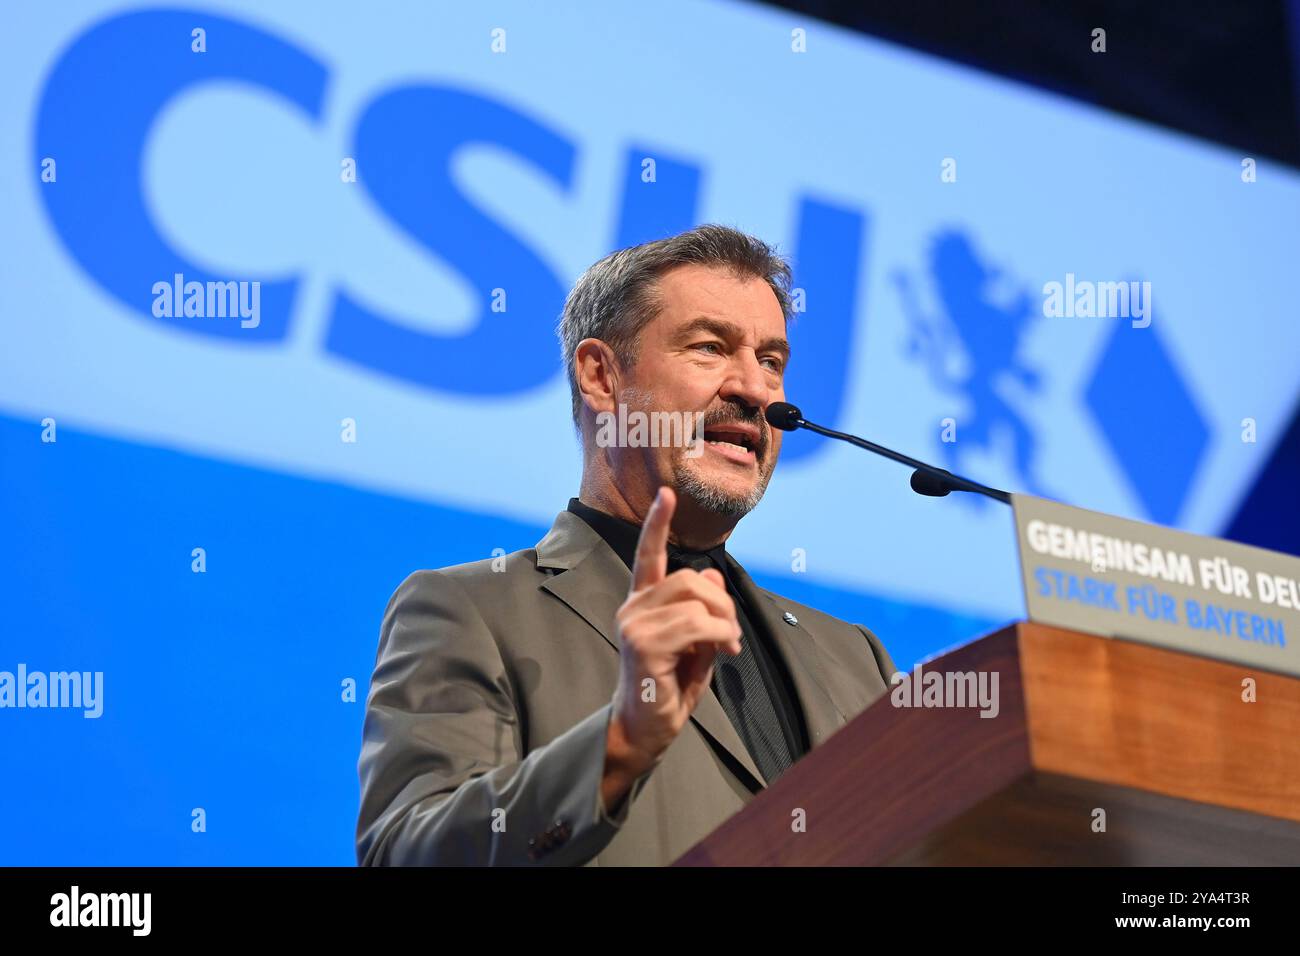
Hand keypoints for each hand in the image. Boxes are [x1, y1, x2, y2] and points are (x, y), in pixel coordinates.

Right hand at [605, 487, 740, 790]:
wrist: (645, 728)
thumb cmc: (669, 686)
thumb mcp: (696, 642)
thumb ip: (704, 609)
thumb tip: (714, 575)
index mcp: (643, 603)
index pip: (648, 556)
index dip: (657, 524)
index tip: (666, 494)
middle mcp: (633, 608)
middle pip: (690, 578)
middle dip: (723, 602)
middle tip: (731, 632)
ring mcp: (634, 625)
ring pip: (695, 599)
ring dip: (724, 622)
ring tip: (726, 645)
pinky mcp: (642, 645)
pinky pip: (695, 624)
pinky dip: (719, 635)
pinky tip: (721, 651)